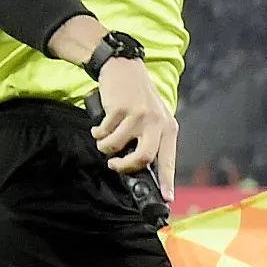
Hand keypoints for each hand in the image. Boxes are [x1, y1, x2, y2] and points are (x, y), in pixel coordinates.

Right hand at [91, 57, 176, 198]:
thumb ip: (150, 139)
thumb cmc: (137, 98)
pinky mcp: (121, 109)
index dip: (167, 181)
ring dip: (105, 147)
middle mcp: (157, 123)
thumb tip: (140, 170)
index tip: (165, 199)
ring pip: (117, 147)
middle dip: (124, 167)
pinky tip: (99, 125)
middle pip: (143, 158)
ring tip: (104, 138)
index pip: (168, 160)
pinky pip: (104, 133)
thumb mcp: (152, 117)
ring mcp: (139, 115)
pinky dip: (98, 133)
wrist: (123, 68)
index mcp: (168, 128)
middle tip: (114, 165)